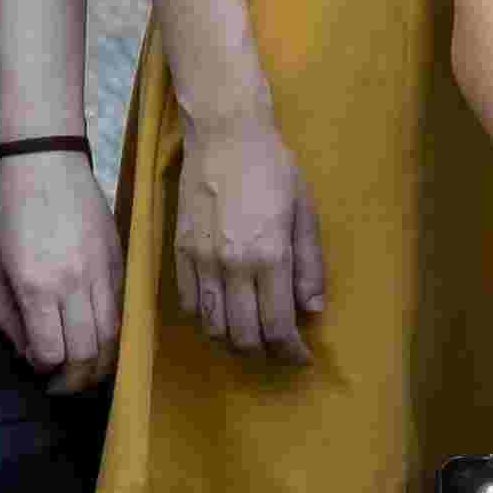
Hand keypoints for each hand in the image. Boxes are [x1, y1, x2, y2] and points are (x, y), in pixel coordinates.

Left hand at [0, 149, 119, 381]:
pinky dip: (113, 334)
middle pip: (87, 354)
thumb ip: (5, 314)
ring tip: (85, 371)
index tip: (38, 368)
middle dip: (76, 381)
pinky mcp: (120, 261)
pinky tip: (99, 339)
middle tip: (63, 387)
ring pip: (113, 337)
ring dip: (100, 364)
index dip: (46, 370)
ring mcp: (102, 272)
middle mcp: (73, 283)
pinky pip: (123, 311)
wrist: (46, 160)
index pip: (52, 352)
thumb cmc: (9, 212)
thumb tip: (27, 351)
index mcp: (35, 285)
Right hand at [170, 106, 330, 361]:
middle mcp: (233, 265)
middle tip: (279, 351)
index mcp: (269, 256)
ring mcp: (201, 261)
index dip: (291, 352)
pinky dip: (206, 321)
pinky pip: (190, 305)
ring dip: (233, 342)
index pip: (278, 326)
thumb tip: (313, 309)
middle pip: (244, 335)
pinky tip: (222, 316)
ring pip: (212, 327)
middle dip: (265, 353)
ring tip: (251, 338)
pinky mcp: (180, 252)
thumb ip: (309, 265)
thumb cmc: (272, 167)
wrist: (224, 134)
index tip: (300, 358)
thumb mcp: (304, 212)